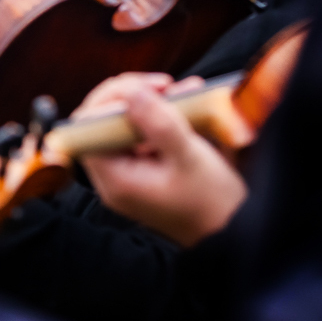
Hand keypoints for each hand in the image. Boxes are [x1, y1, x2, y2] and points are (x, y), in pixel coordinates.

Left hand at [75, 73, 247, 246]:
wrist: (233, 234)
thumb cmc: (212, 203)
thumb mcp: (188, 157)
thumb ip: (158, 123)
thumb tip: (132, 92)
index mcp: (115, 179)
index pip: (88, 127)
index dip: (110, 100)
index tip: (145, 89)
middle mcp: (114, 178)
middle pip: (101, 123)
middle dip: (131, 96)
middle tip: (164, 85)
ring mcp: (128, 175)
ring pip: (124, 126)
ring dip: (149, 103)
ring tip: (182, 91)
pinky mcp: (145, 171)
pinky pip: (142, 137)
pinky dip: (160, 118)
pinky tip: (186, 106)